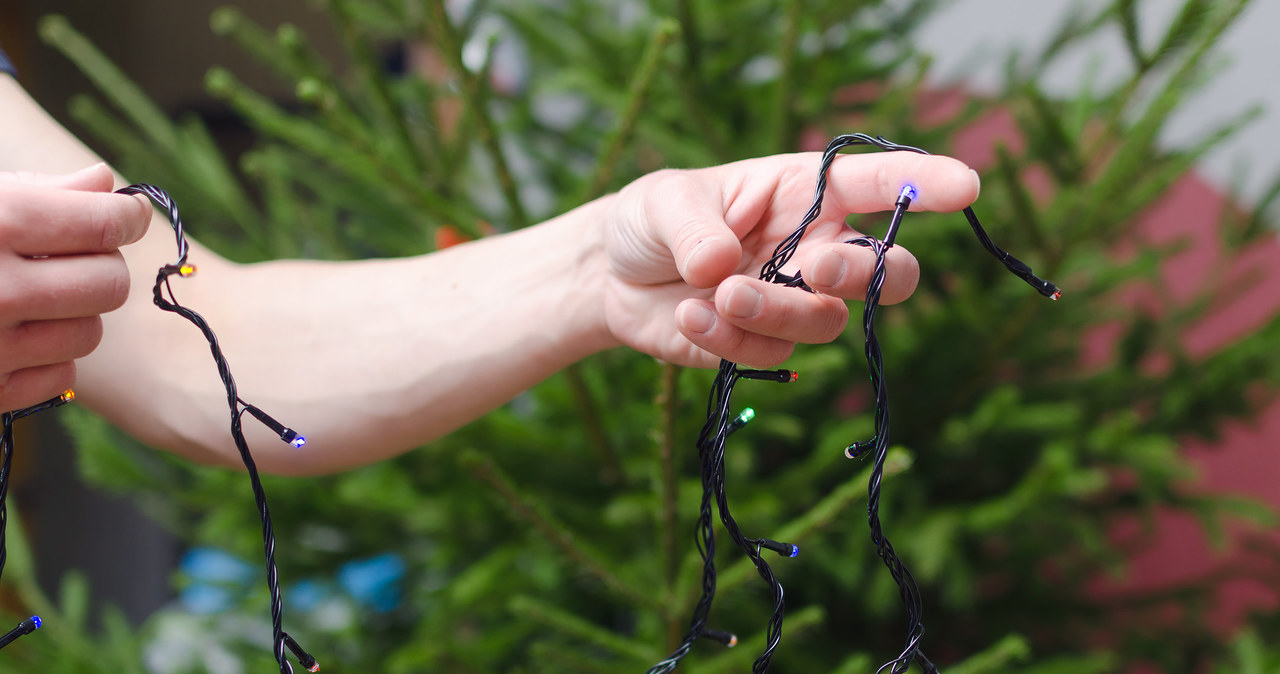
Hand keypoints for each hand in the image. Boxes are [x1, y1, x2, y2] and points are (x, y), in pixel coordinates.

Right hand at [0, 164, 149, 409]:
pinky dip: (47, 359)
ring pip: (90, 333)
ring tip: (31, 299)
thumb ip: (40, 188)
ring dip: (74, 315)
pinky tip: (12, 336)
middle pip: (110, 283)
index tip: (124, 216)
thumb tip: (105, 180)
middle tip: (68, 260)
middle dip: (100, 267)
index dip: (126, 216)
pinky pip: (61, 377)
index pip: (105, 223)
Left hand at [603, 151, 980, 367]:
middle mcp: (812, 249)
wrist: (611, 277)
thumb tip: (724, 267)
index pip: (875, 184)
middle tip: (819, 269)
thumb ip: (696, 229)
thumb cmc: (652, 219)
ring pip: (826, 321)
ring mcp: (792, 302)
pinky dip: (729, 339)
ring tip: (718, 294)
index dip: (923, 183)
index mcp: (803, 193)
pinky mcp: (761, 346)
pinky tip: (688, 314)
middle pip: (886, 271)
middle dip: (867, 274)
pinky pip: (769, 354)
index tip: (964, 184)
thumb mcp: (664, 202)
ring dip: (777, 311)